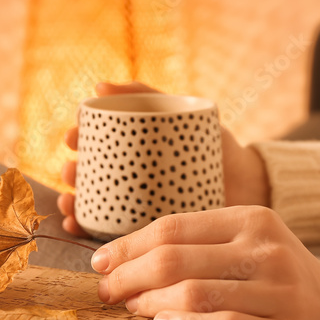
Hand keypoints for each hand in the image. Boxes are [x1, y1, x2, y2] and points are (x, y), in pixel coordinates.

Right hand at [57, 82, 270, 237]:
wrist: (249, 183)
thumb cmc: (214, 145)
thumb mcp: (182, 115)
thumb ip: (147, 96)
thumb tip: (99, 87)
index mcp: (132, 150)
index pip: (94, 142)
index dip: (76, 138)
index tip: (72, 138)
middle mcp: (128, 177)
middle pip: (88, 174)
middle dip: (71, 173)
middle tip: (72, 171)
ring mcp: (135, 205)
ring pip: (93, 204)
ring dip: (72, 203)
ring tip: (70, 203)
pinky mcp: (146, 231)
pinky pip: (111, 233)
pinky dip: (88, 231)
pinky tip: (77, 229)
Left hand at [91, 206, 319, 319]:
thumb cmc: (283, 280)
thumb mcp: (252, 244)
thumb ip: (203, 243)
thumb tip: (130, 255)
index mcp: (253, 218)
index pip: (174, 226)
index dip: (129, 245)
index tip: (101, 261)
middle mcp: (266, 249)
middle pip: (175, 258)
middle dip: (129, 276)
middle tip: (106, 291)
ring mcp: (279, 290)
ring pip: (194, 293)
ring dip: (150, 302)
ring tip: (132, 309)